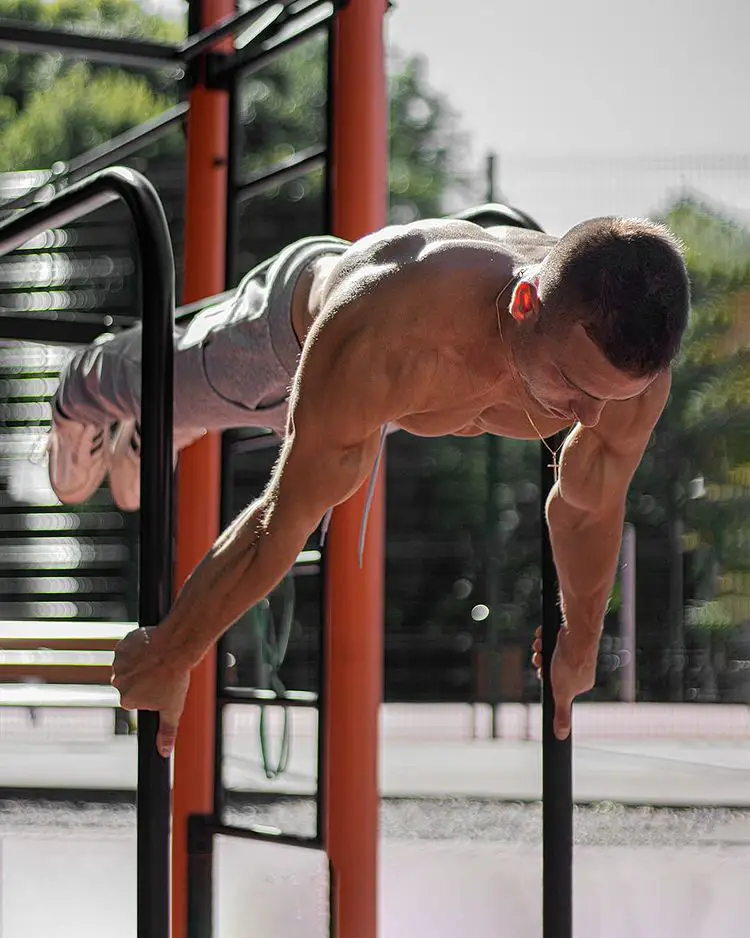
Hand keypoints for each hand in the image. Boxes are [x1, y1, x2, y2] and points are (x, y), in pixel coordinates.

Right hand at [111, 627, 189, 757]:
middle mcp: (118, 683)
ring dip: (140, 662)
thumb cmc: (174, 677)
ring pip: (128, 665)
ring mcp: (118, 664)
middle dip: (143, 677)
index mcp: (127, 700)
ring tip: (157, 659)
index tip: (159, 684)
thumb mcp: (172, 708)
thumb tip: (163, 751)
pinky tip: (150, 648)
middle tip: (159, 671)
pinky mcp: (121, 646)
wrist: (175, 648)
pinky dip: (137, 648)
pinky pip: (127, 649)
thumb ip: (166, 731)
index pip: (135, 698)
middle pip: (130, 682)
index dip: (149, 691)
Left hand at [531, 625, 596, 739]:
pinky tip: (543, 636)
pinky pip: (551, 638)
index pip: (556, 684)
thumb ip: (562, 714)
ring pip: (549, 652)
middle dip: (541, 661)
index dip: (546, 678)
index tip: (542, 674)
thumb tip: (561, 736)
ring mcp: (575, 650)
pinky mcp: (570, 636)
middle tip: (540, 659)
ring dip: (540, 649)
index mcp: (580, 683)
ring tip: (541, 646)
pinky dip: (543, 637)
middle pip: (551, 667)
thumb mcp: (561, 693)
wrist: (576, 633)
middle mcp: (579, 667)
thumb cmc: (571, 663)